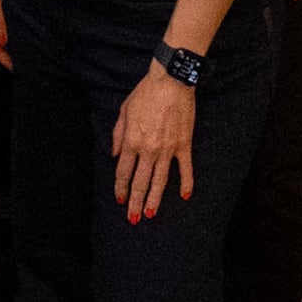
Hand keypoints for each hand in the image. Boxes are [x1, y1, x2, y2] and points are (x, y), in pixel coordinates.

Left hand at [110, 65, 196, 222]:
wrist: (170, 81)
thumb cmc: (145, 94)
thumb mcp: (124, 111)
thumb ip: (118, 135)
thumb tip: (115, 155)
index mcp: (132, 141)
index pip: (124, 172)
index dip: (121, 188)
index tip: (120, 200)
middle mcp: (149, 149)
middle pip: (141, 182)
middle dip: (136, 203)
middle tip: (133, 220)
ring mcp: (168, 149)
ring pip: (161, 181)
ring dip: (155, 200)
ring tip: (151, 214)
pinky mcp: (184, 145)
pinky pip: (185, 169)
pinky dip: (186, 183)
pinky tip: (185, 197)